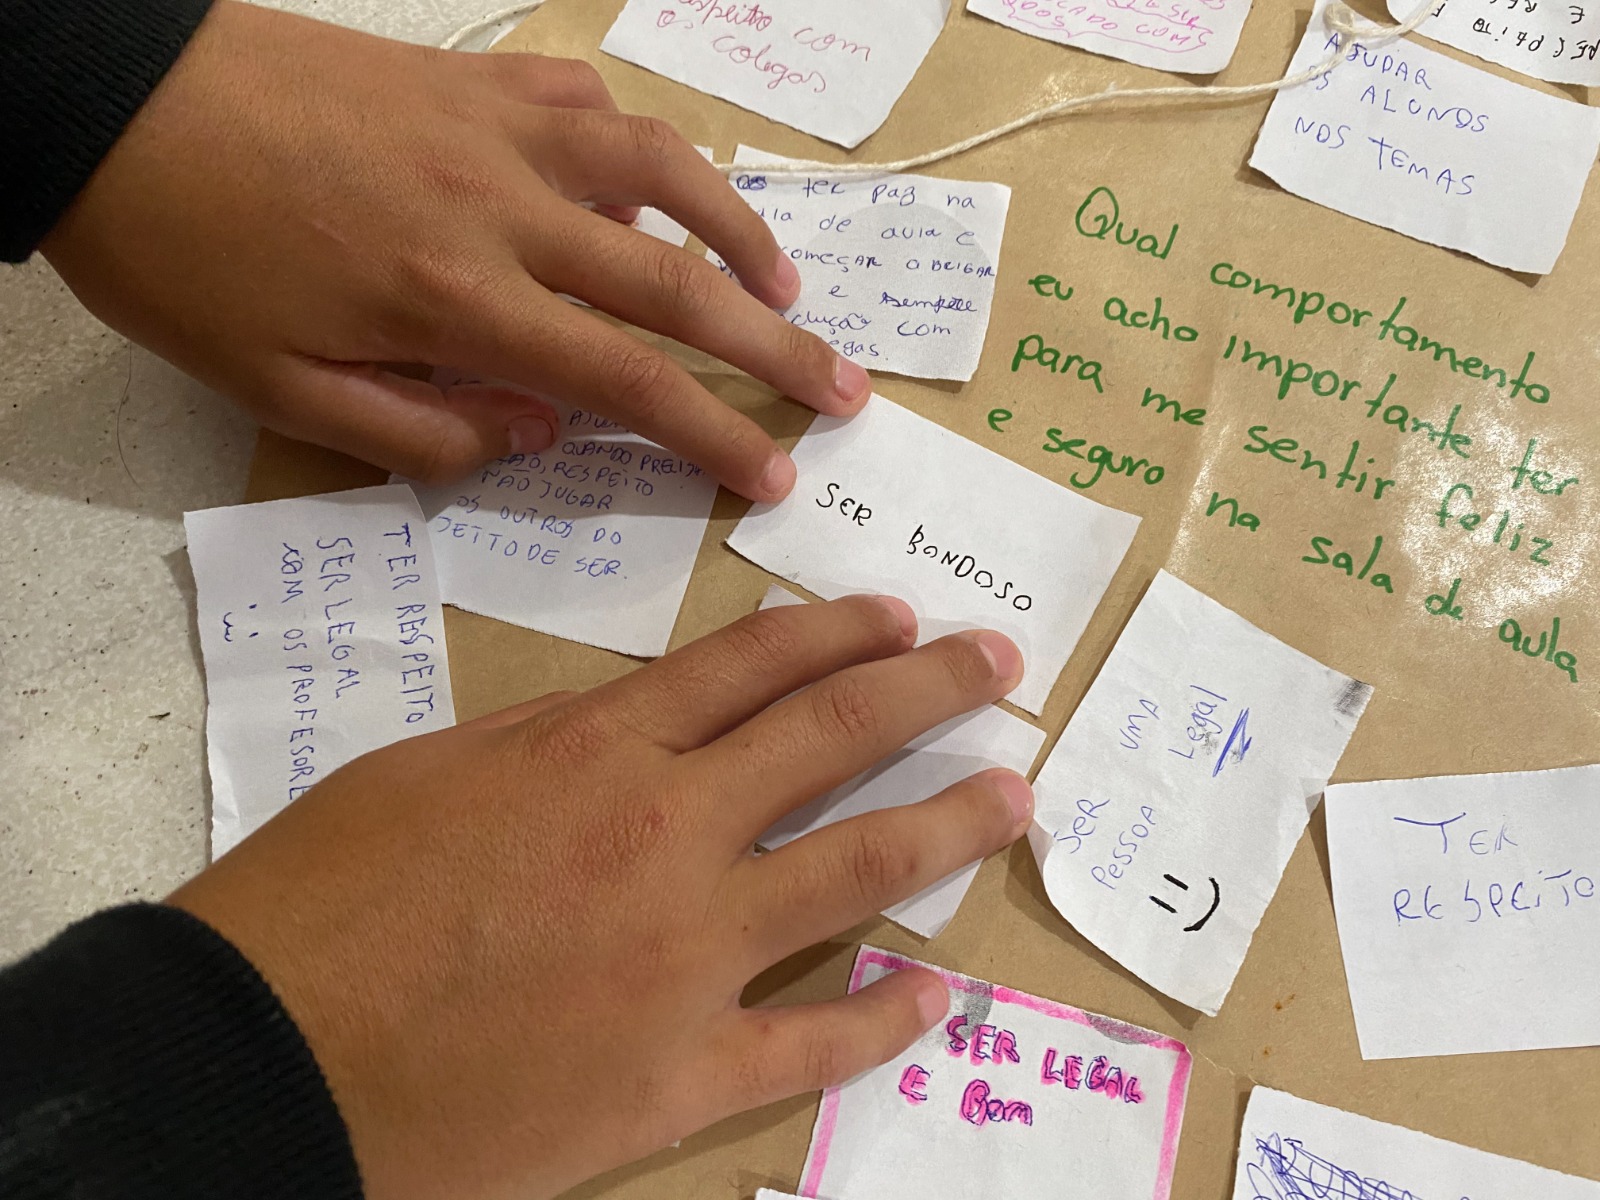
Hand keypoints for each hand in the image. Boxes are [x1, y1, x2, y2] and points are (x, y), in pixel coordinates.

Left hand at [41, 2, 867, 497]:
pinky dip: (648, 151)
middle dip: (776, 350)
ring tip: (787, 287)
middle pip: (676, 286)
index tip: (775, 475)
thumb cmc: (184, 258)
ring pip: (662, 175)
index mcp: (457, 301)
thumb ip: (426, 427)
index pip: (627, 383)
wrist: (111, 104)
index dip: (715, 437)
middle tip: (846, 392)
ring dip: (741, 235)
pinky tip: (663, 186)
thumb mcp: (280, 387)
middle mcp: (505, 210)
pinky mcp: (477, 81)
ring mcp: (498, 131)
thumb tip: (541, 433)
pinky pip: (594, 105)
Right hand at [171, 597, 1031, 1199]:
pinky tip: (935, 994)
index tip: (895, 616)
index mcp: (596, 753)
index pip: (750, 667)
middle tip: (996, 665)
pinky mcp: (680, 1074)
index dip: (836, 632)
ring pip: (855, 871)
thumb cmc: (319, 901)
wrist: (263, 1062)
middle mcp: (666, 837)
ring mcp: (687, 960)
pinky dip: (881, 1020)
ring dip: (948, 826)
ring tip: (1013, 794)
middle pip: (827, 740)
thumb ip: (549, 741)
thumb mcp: (425, 774)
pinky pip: (810, 1043)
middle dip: (926, 688)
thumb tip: (637, 723)